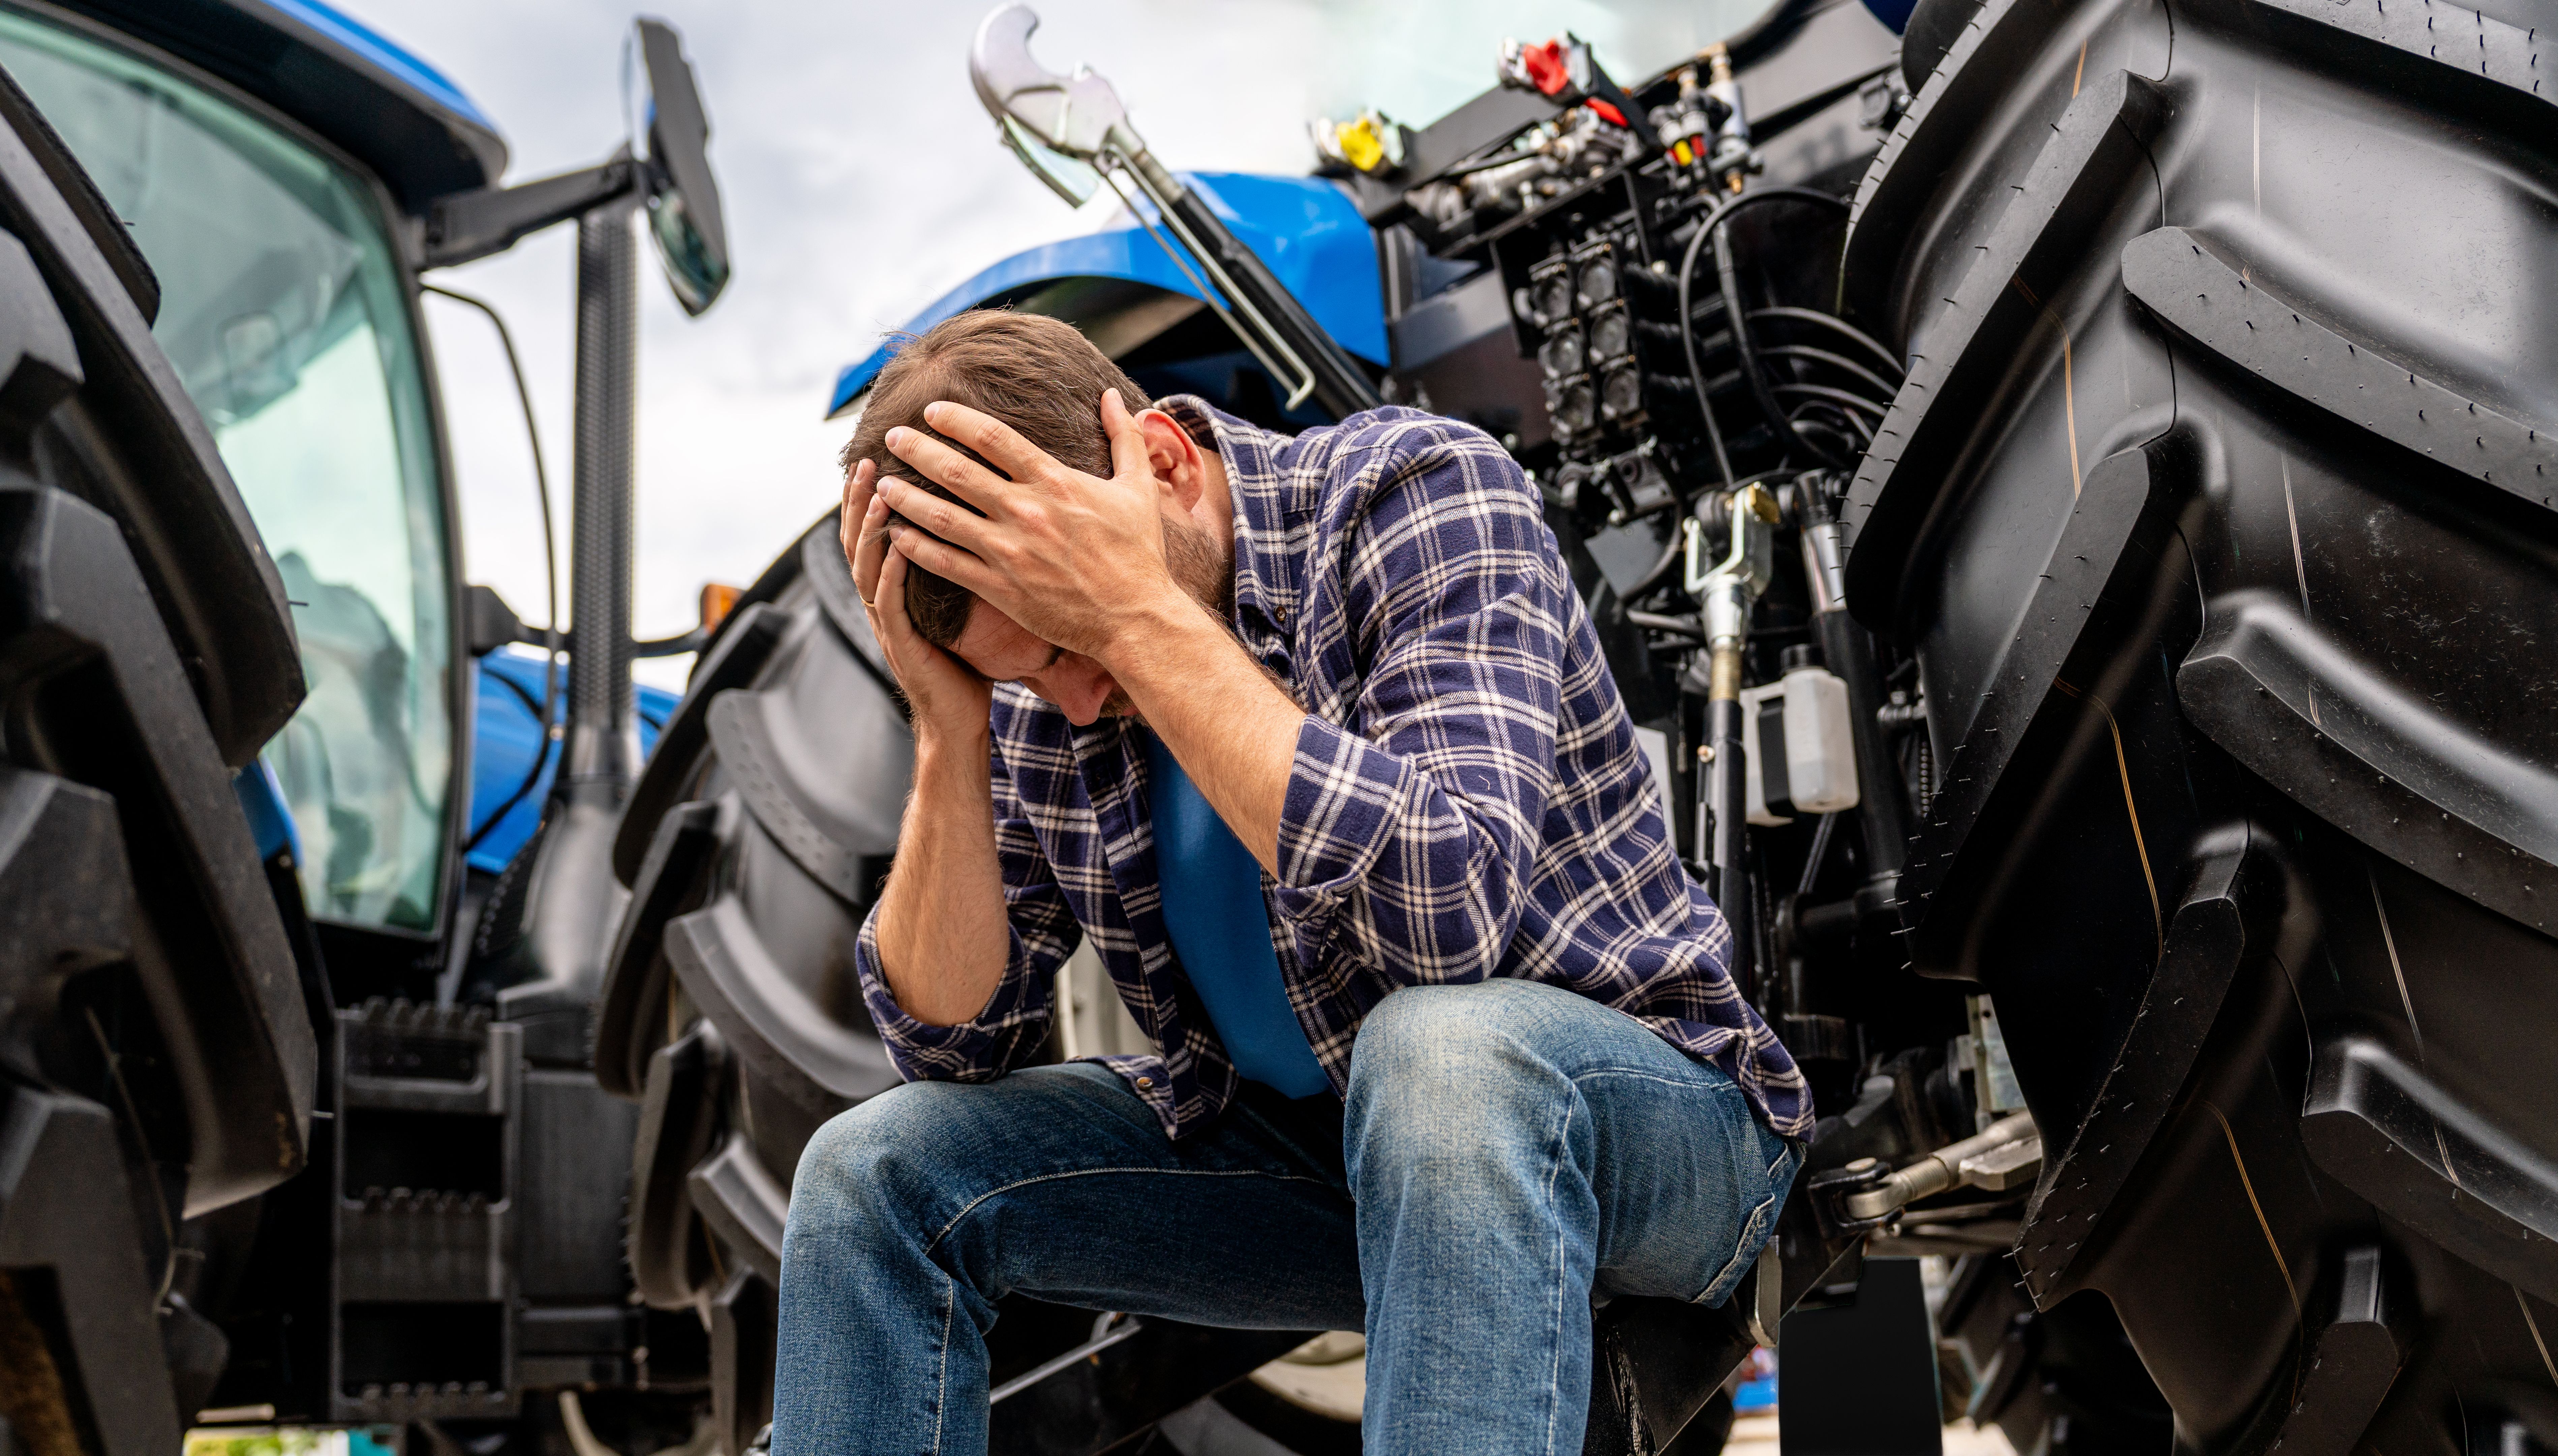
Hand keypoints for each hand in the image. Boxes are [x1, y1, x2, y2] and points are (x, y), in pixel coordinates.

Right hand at [844, 459, 991, 742]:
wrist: (959, 723)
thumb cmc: (965, 665)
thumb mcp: (960, 608)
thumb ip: (957, 572)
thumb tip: (982, 531)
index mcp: (893, 593)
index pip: (876, 536)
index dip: (870, 500)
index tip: (877, 459)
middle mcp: (881, 604)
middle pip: (860, 543)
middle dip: (861, 502)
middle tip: (867, 461)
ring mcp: (887, 626)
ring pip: (866, 567)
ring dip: (872, 528)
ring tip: (880, 492)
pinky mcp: (902, 646)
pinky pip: (888, 603)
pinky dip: (891, 572)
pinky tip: (898, 545)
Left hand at [875, 389, 1184, 663]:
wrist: (1135, 618)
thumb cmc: (1139, 553)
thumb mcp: (1139, 487)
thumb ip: (1124, 437)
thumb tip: (1110, 394)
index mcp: (1055, 481)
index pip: (993, 437)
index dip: (957, 419)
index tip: (931, 410)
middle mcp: (1026, 511)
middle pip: (957, 471)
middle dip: (918, 450)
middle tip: (892, 437)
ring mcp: (1009, 551)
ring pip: (943, 517)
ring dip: (907, 498)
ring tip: (881, 484)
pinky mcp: (1001, 588)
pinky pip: (947, 564)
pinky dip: (917, 548)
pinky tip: (895, 535)